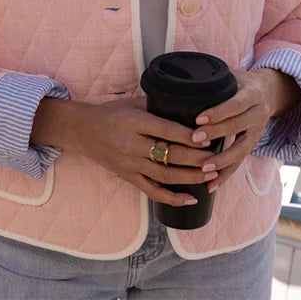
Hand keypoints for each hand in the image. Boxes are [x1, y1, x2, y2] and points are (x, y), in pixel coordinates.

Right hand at [32, 96, 216, 207]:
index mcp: (135, 122)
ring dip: (191, 177)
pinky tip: (191, 198)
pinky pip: (153, 191)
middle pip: (170, 155)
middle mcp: (133, 145)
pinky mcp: (128, 177)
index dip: (189, 136)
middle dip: (197, 158)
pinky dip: (172, 198)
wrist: (83, 131)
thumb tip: (190, 106)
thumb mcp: (133, 103)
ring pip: (166, 176)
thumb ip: (158, 106)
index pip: (167, 130)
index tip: (208, 137)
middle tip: (217, 157)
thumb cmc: (111, 113)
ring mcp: (130, 164)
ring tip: (211, 175)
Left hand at [191, 68, 300, 191]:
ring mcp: (258, 132)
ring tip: (203, 168)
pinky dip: (226, 174)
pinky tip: (211, 185)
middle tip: (194, 140)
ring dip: (222, 160)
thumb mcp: (232, 77)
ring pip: (241, 149)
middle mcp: (259, 114)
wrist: (269, 91)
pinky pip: (240, 162)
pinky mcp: (253, 145)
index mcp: (253, 94)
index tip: (198, 118)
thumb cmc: (241, 82)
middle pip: (237, 126)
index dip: (218, 112)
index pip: (235, 104)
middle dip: (215, 134)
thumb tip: (183, 84)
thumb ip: (214, 82)